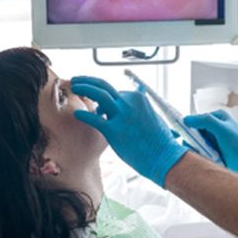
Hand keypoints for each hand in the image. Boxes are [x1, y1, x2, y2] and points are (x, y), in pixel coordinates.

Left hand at [71, 76, 187, 186]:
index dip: (101, 95)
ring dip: (84, 88)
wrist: (163, 157)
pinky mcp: (115, 132)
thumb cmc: (158, 140)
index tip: (93, 98)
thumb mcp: (151, 115)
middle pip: (103, 86)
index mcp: (138, 98)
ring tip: (74, 88)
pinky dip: (84, 115)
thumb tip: (129, 100)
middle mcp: (129, 104)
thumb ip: (138, 106)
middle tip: (76, 80)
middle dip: (87, 81)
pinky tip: (77, 113)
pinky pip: (95, 119)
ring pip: (99, 96)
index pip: (114, 91)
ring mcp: (122, 117)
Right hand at [183, 110, 237, 181]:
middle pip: (193, 133)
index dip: (186, 125)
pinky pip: (200, 154)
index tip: (177, 131)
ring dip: (197, 150)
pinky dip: (201, 157)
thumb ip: (204, 121)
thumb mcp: (222, 129)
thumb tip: (186, 119)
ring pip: (195, 145)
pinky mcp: (213, 154)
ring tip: (206, 154)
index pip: (195, 119)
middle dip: (192, 140)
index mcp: (217, 118)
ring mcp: (213, 142)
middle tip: (196, 146)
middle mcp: (214, 129)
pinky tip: (206, 160)